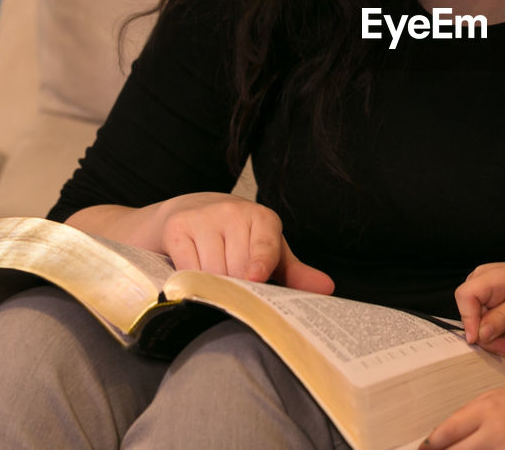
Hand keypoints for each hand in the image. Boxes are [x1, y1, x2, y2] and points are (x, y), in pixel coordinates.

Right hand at [160, 193, 333, 292]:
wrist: (193, 212)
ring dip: (212, 287)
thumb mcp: (270, 254)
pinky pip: (185, 267)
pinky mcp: (177, 227)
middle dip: (235, 288)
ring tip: (213, 283)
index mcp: (263, 219)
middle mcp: (234, 212)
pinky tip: (192, 279)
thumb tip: (327, 288)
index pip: (264, 245)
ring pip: (210, 270)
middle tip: (233, 293)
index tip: (255, 277)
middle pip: (236, 268)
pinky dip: (189, 281)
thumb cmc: (239, 240)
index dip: (260, 262)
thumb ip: (296, 273)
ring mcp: (204, 217)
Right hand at [455, 261, 504, 354]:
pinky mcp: (486, 302)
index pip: (465, 295)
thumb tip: (480, 333)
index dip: (468, 319)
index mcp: (491, 275)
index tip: (478, 339)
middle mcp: (481, 281)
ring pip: (477, 323)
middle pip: (470, 314)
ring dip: (496, 336)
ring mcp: (483, 292)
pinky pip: (485, 324)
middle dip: (488, 335)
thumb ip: (503, 317)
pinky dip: (499, 333)